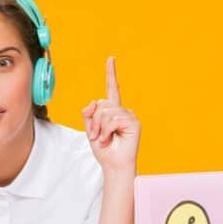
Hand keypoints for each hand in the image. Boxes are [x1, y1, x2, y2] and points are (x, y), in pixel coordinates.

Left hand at [82, 57, 140, 173]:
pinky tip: (110, 139)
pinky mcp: (134, 123)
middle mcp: (122, 111)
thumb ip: (88, 114)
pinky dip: (106, 131)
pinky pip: (112, 120)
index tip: (111, 59)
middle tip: (97, 136)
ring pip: (105, 112)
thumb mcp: (90, 130)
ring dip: (99, 128)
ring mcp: (129, 116)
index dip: (111, 74)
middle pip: (101, 104)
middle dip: (94, 122)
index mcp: (112, 111)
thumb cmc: (104, 150)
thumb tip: (92, 103)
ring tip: (104, 139)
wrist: (113, 165)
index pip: (111, 89)